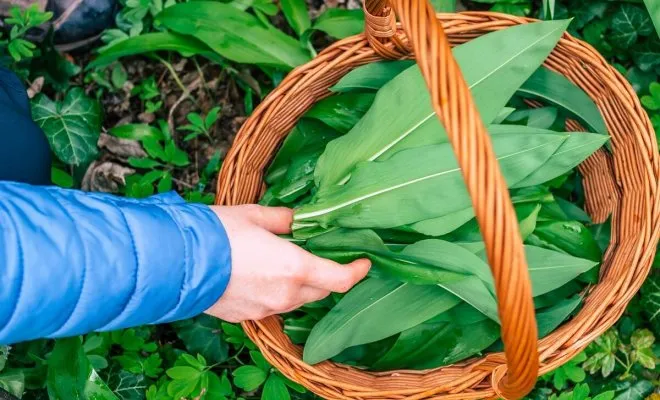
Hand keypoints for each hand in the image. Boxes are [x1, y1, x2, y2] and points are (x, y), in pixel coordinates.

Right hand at [206, 205, 370, 322]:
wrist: (176, 262)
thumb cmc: (217, 233)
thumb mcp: (254, 215)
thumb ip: (283, 219)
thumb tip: (296, 220)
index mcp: (295, 268)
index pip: (340, 279)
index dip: (356, 272)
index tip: (363, 262)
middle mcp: (285, 295)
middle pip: (320, 292)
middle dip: (326, 276)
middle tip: (322, 256)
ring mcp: (266, 309)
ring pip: (297, 301)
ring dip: (301, 285)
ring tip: (289, 263)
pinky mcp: (247, 317)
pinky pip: (273, 307)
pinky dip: (277, 293)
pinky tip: (262, 276)